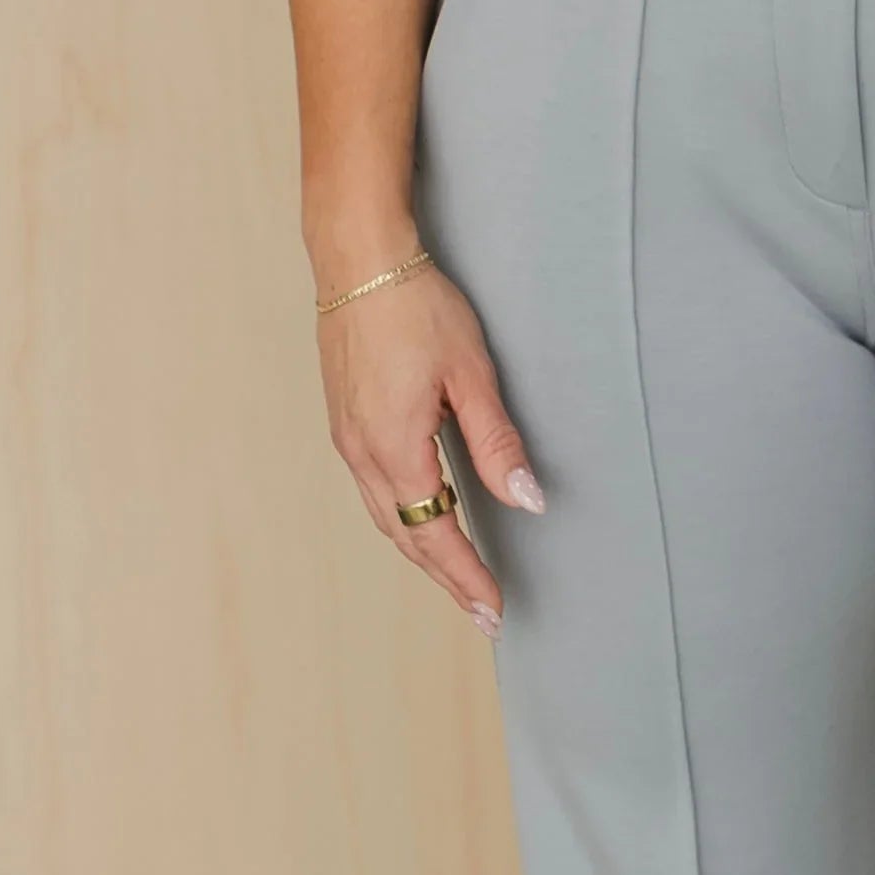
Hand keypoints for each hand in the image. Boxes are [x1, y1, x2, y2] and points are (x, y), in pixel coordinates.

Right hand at [317, 260, 543, 631]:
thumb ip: (497, 444)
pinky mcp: (346, 423)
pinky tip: (423, 521)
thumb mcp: (471, 376)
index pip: (437, 532)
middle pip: (406, 536)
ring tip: (457, 579)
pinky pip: (373, 491)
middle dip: (446, 577)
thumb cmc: (416, 308)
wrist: (358, 262)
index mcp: (396, 448)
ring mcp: (348, 440)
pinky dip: (402, 520)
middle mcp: (363, 454)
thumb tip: (528, 502)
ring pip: (385, 517)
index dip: (467, 575)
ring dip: (422, 552)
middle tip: (481, 612)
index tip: (493, 608)